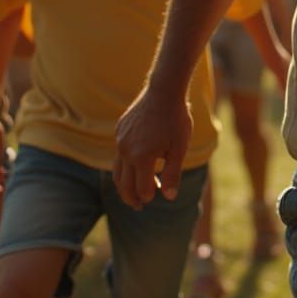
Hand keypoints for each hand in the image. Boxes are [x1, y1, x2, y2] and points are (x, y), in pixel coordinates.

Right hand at [113, 86, 192, 209]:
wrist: (164, 91)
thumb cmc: (176, 119)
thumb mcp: (180, 148)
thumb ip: (172, 174)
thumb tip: (169, 197)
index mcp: (142, 157)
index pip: (141, 188)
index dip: (148, 196)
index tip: (155, 197)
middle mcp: (126, 151)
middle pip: (124, 184)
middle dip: (132, 197)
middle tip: (139, 206)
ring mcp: (120, 141)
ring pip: (117, 170)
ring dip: (124, 185)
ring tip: (132, 193)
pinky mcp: (119, 131)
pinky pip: (119, 153)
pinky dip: (125, 165)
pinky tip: (135, 166)